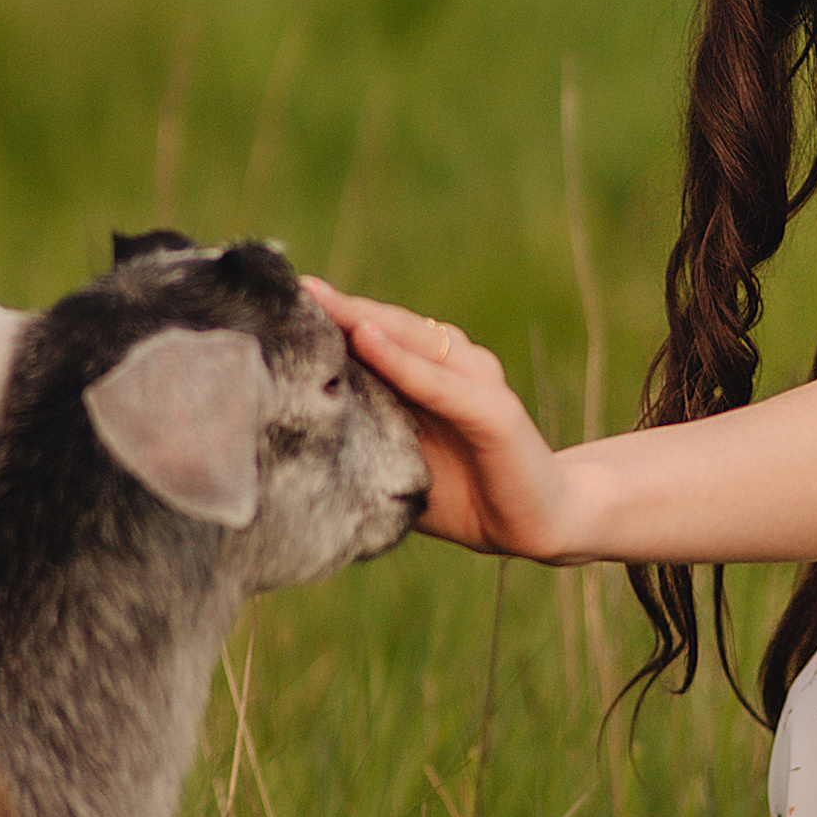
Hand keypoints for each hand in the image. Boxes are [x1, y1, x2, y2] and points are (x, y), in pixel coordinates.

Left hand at [304, 281, 575, 559]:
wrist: (533, 527)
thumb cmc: (461, 496)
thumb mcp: (397, 460)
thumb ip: (363, 433)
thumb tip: (293, 425)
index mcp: (428, 375)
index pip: (373, 334)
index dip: (332, 317)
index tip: (283, 300)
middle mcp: (454, 364)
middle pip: (387, 326)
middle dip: (339, 308)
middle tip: (292, 289)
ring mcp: (477, 381)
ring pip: (411, 340)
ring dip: (363, 319)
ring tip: (319, 299)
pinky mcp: (493, 410)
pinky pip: (438, 383)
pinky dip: (400, 362)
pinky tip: (366, 340)